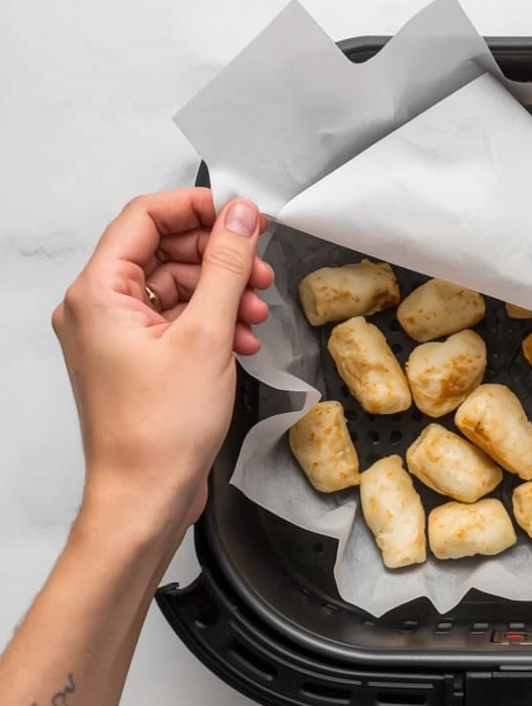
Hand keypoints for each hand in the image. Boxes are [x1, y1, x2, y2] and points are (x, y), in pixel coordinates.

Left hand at [52, 188, 272, 533]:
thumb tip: (241, 218)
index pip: (144, 217)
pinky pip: (174, 319)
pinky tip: (242, 339)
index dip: (197, 208)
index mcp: (98, 293)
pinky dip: (211, 322)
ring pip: (174, 286)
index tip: (241, 215)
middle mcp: (97, 309)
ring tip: (256, 313)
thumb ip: (227, 267)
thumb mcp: (207, 335)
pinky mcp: (135, 358)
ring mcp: (115, 335)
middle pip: (163, 251)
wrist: (145, 497)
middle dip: (218, 258)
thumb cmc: (159, 432)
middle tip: (259, 269)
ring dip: (221, 293)